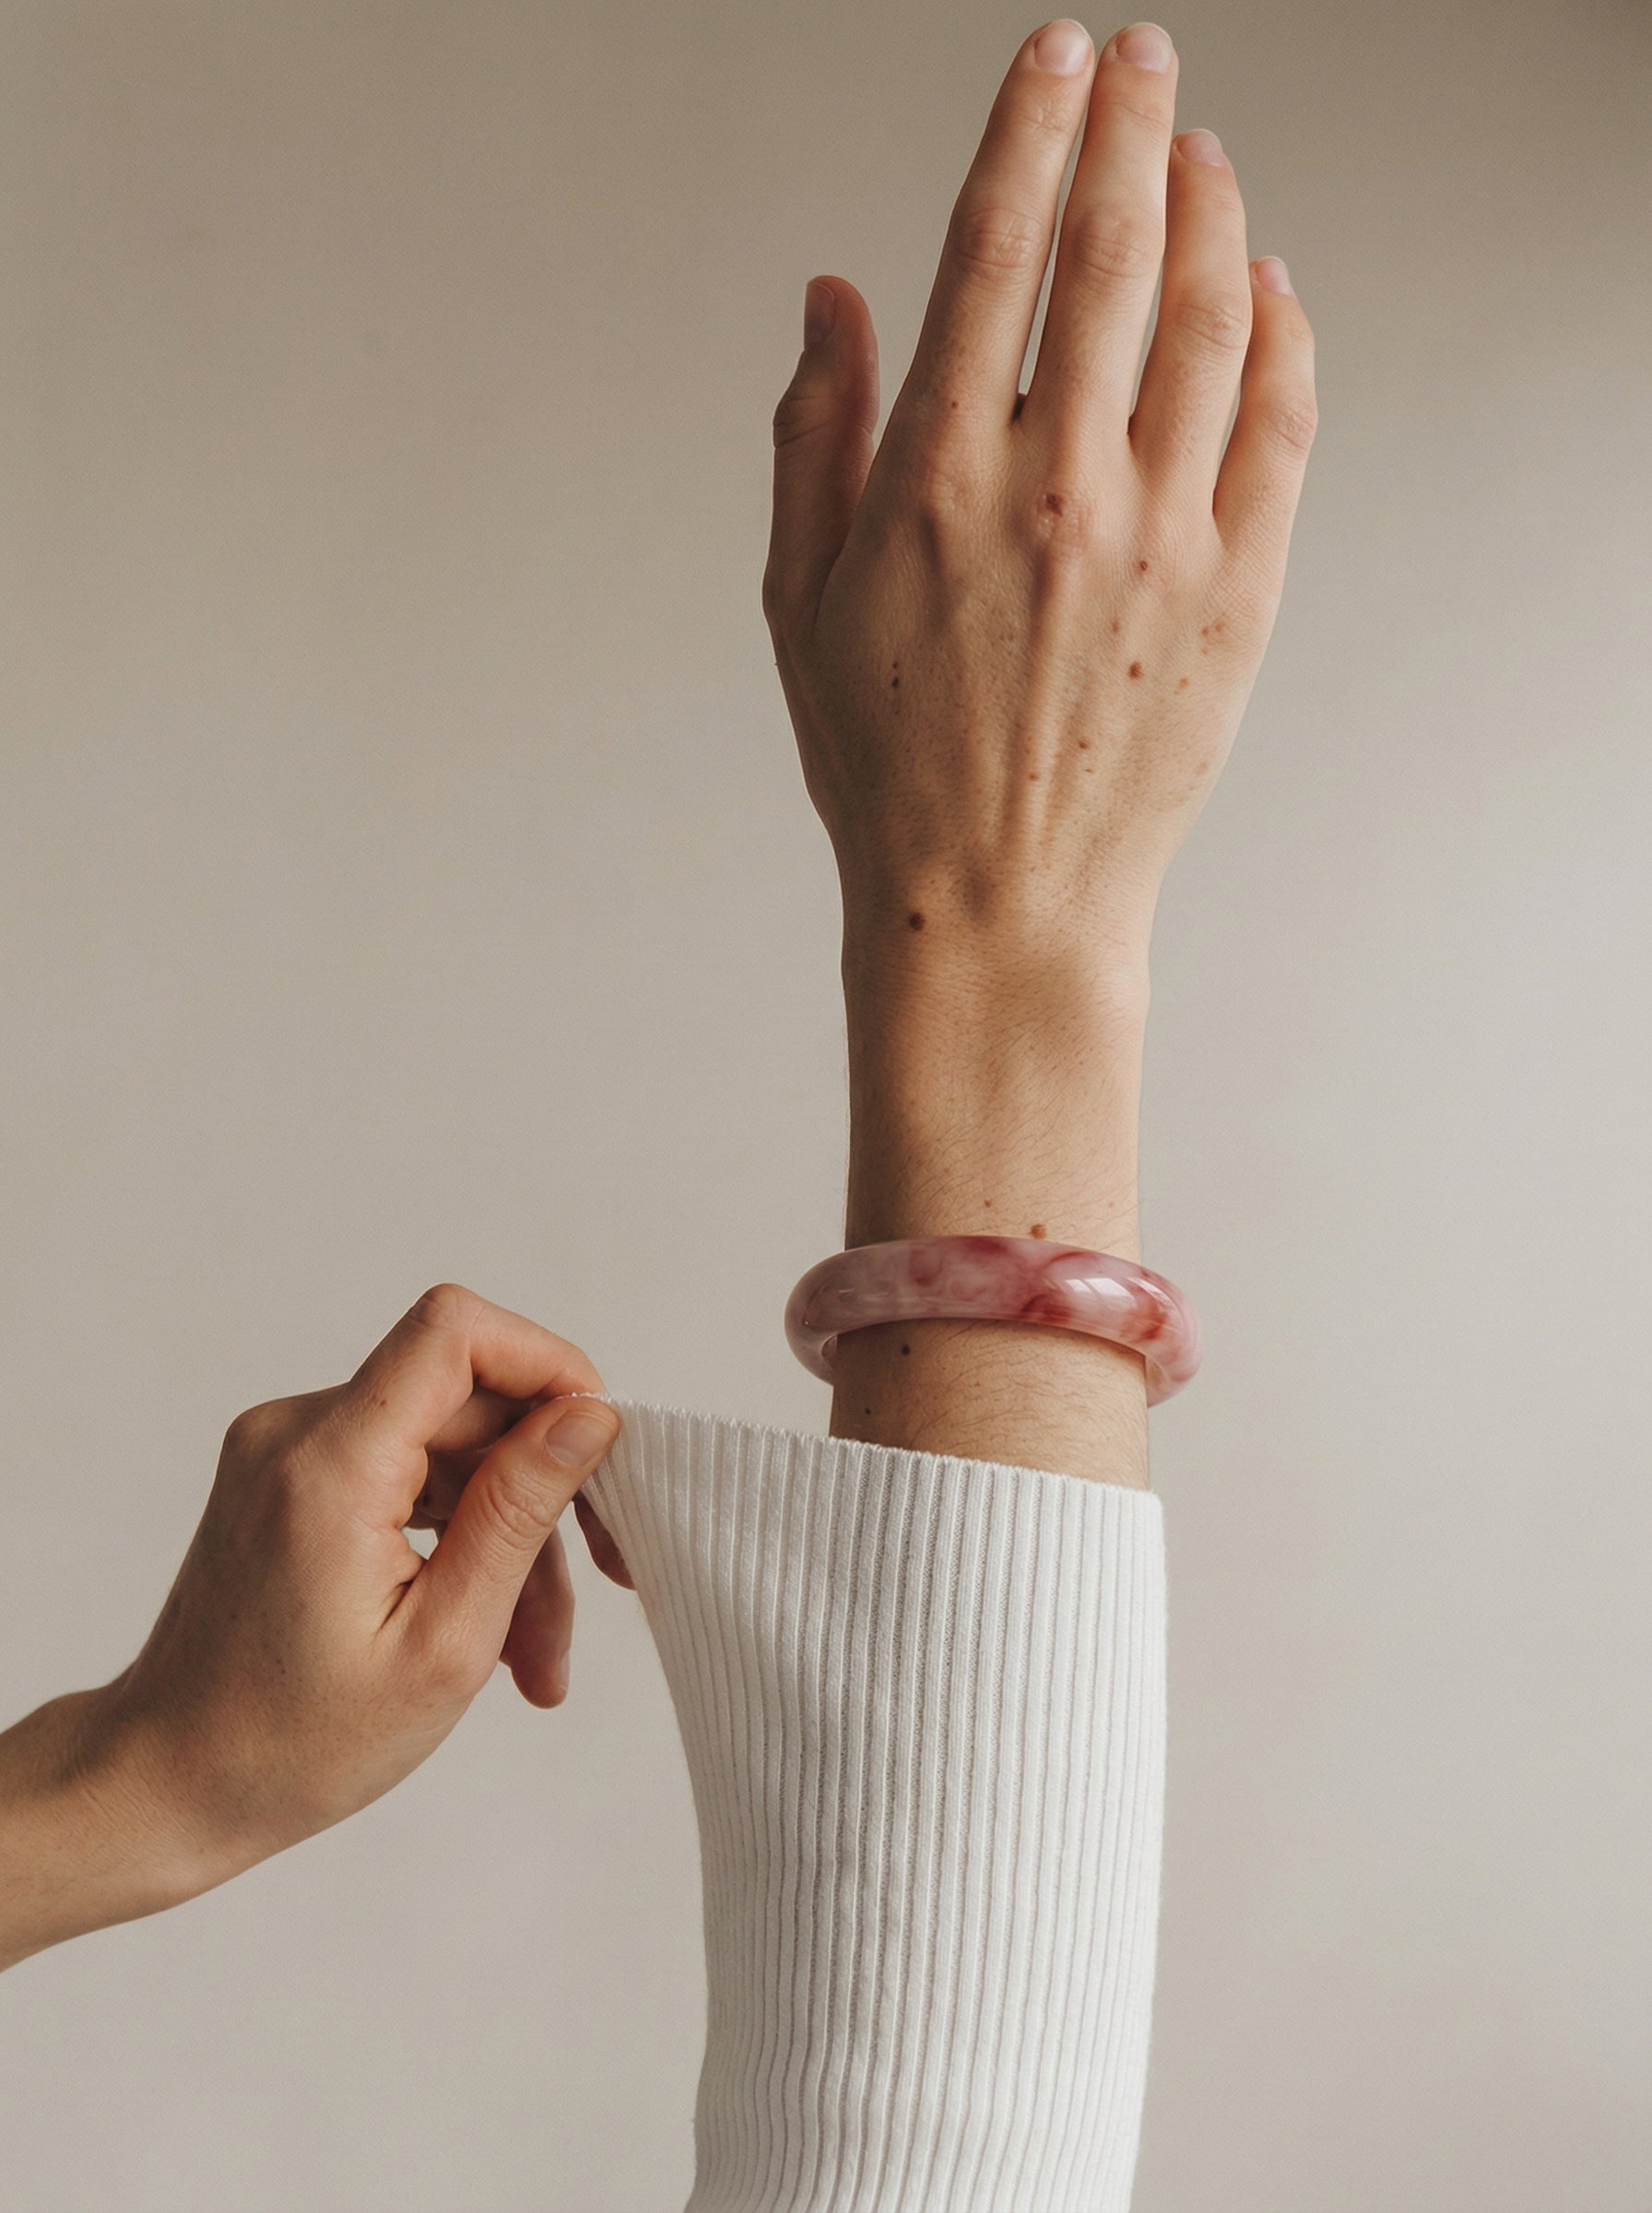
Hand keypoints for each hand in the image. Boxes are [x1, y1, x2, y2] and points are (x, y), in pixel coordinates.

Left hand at [0, 1285, 621, 1969]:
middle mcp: (296, 1434)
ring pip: (449, 1450)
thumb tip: (589, 1415)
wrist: (167, 1785)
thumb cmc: (294, 1745)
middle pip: (468, 1402)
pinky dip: (458, 1540)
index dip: (545, 1363)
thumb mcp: (444, 1643)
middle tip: (598, 1592)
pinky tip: (487, 1628)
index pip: (453, 1332)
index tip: (598, 1442)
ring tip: (534, 1657)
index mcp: (328, 1466)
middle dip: (542, 1494)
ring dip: (507, 1537)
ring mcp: (287, 1453)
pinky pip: (409, 1475)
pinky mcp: (291, 1479)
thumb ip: (519, 1512)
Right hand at [759, 20, 1315, 1474]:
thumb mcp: (800, 601)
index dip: (1029, 131)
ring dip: (1212, 216)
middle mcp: (1055, 489)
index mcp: (934, 480)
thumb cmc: (885, 765)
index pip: (994, 250)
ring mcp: (1159, 540)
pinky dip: (1278, 342)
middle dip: (1132, 130)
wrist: (995, 904)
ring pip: (1206, 322)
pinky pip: (1276, 430)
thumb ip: (813, 434)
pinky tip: (1268, 292)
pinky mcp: (1236, 595)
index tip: (1054, 58)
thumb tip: (833, 294)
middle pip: (1112, 254)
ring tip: (1205, 155)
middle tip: (1146, 59)